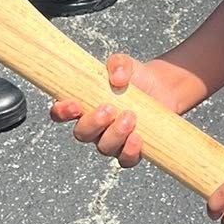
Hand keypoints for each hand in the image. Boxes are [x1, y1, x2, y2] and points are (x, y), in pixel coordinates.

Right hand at [50, 54, 190, 165]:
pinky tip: (137, 138)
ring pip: (104, 147)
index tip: (75, 105)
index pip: (60, 113)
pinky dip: (129, 151)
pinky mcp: (131, 150)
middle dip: (93, 123)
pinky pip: (125, 160)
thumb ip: (118, 64)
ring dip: (115, 134)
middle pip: (82, 134)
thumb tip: (117, 78)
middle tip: (109, 109)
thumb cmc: (136, 77)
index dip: (62, 112)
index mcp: (83, 105)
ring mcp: (112, 140)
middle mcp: (94, 126)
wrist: (163, 88)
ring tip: (130, 116)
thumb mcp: (126, 64)